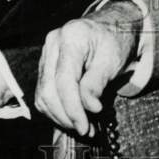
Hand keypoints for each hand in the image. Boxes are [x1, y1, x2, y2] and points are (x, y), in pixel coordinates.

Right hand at [34, 3, 140, 135]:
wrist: (111, 28)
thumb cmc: (115, 41)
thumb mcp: (113, 59)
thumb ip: (97, 83)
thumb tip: (89, 108)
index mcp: (72, 37)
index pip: (64, 80)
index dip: (73, 108)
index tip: (86, 126)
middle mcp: (53, 43)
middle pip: (49, 90)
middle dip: (66, 116)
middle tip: (87, 130)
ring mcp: (46, 54)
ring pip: (43, 95)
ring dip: (61, 117)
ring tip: (84, 127)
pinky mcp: (45, 66)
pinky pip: (44, 94)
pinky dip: (57, 110)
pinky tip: (74, 118)